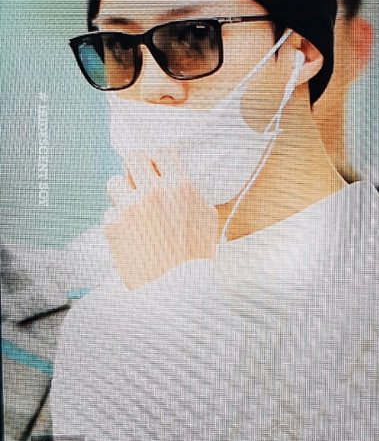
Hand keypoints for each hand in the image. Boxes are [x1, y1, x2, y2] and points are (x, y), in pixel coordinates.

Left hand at [102, 151, 218, 289]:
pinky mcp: (113, 226)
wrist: (179, 289)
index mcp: (180, 186)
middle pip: (133, 157)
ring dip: (122, 195)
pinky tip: (130, 238)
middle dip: (135, 170)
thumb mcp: (206, 217)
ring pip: (114, 182)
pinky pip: (109, 212)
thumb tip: (175, 176)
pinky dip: (117, 223)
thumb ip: (190, 192)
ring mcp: (130, 207)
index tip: (156, 170)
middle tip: (139, 185)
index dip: (158, 160)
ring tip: (133, 213)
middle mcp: (154, 192)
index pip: (162, 151)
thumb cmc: (197, 256)